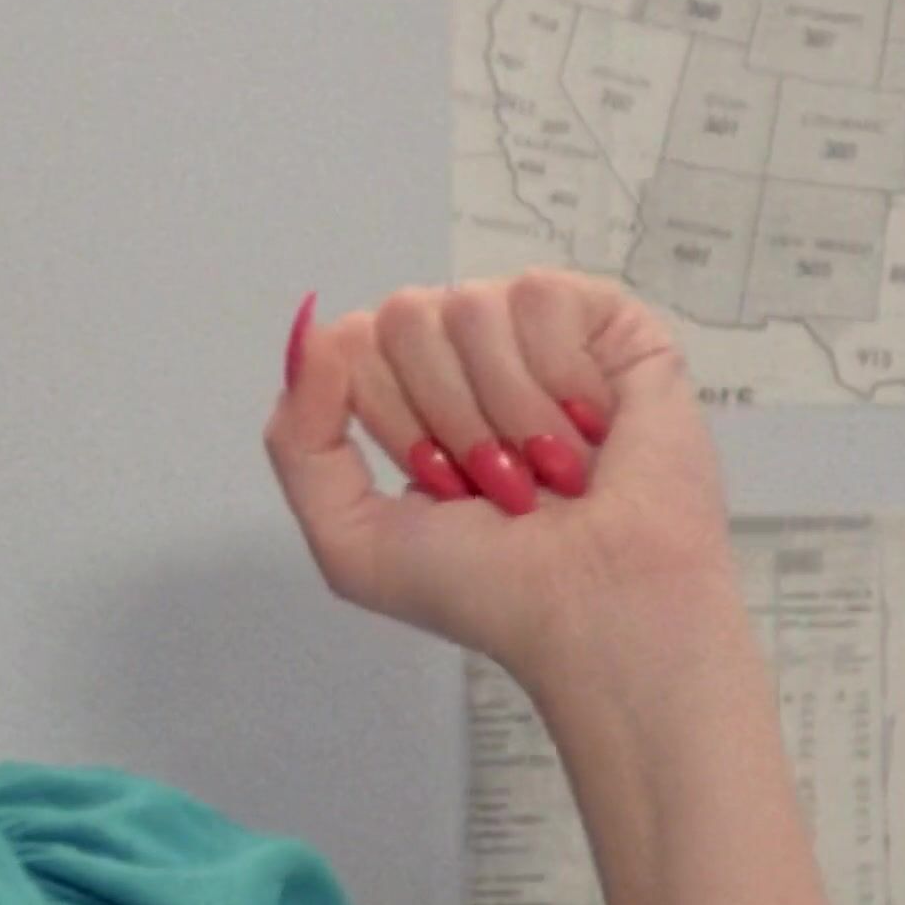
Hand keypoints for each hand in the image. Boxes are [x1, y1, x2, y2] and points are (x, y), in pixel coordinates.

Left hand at [262, 269, 735, 685]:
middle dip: (450, 418)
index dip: (393, 421)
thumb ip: (297, 441)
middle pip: (405, 316)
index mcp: (409, 397)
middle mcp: (466, 355)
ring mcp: (535, 334)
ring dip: (510, 412)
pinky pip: (543, 295)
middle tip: (505, 486)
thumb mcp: (352, 541)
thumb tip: (311, 332)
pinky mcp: (607, 321)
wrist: (599, 609)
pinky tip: (594, 428)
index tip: (446, 490)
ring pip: (472, 306)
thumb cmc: (490, 588)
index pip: (353, 344)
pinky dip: (562, 378)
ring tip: (555, 470)